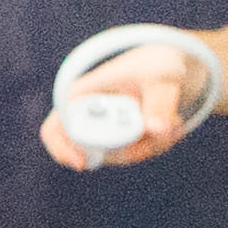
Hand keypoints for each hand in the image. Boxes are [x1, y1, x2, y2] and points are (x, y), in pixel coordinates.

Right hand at [35, 36, 208, 172]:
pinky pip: (139, 154)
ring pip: (123, 156)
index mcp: (81, 97)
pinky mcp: (126, 140)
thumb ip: (160, 102)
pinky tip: (172, 123)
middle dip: (134, 147)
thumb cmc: (157, 64)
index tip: (83, 163)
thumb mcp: (161, 78)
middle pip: (97, 152)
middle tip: (163, 132)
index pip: (54, 130)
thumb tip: (156, 130)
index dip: (62, 150)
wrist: (172, 66)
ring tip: (173, 120)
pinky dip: (159, 143)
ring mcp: (108, 131)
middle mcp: (90, 118)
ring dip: (153, 144)